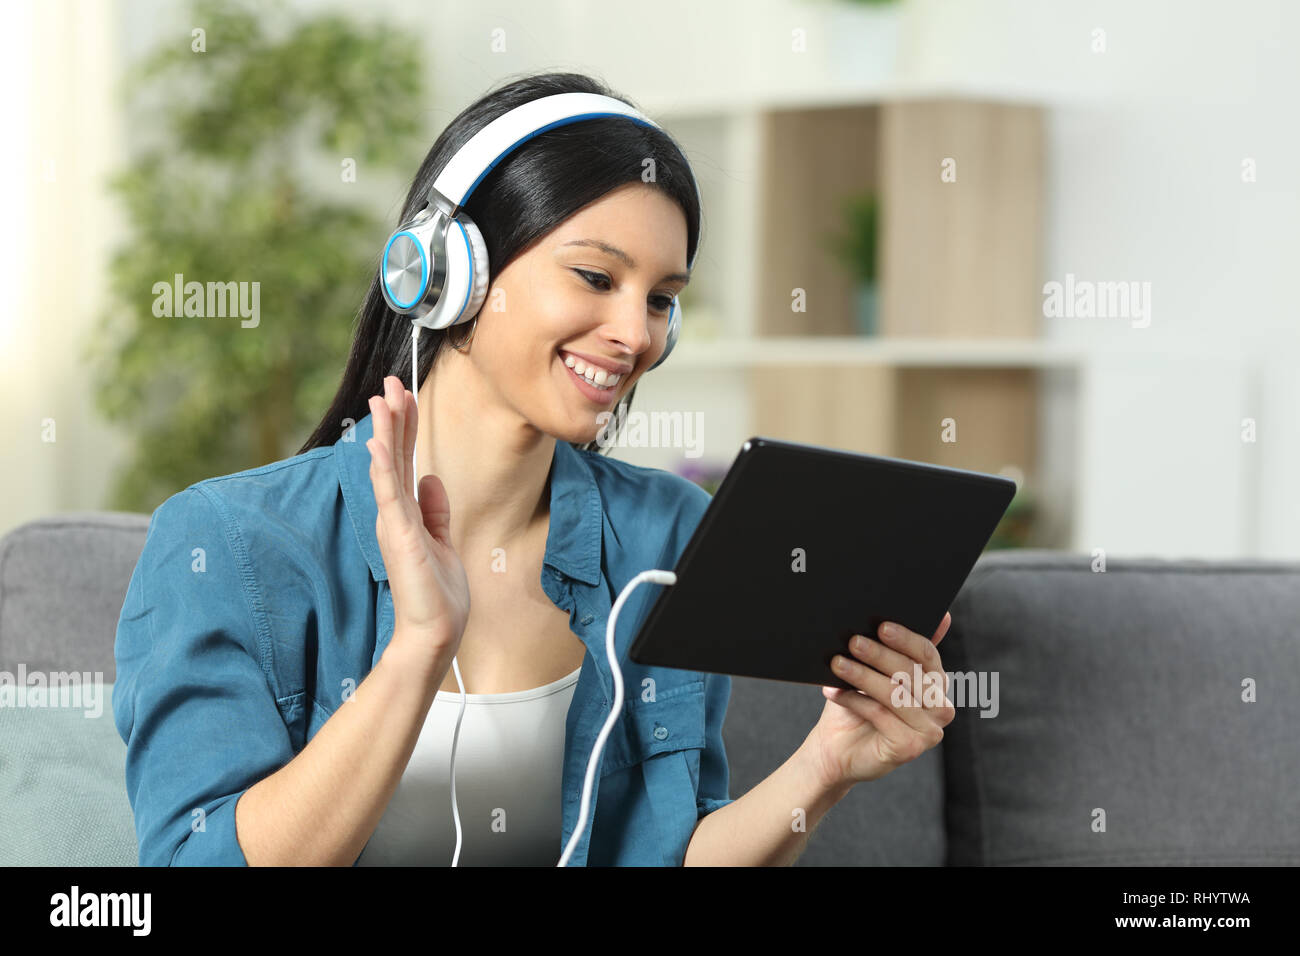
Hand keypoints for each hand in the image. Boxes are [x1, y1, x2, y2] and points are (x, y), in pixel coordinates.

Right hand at [366, 375, 469, 662]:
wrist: (435, 630)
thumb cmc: (438, 594)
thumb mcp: (442, 541)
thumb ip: (435, 509)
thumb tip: (431, 478)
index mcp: (406, 512)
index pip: (404, 459)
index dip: (405, 426)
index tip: (404, 394)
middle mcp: (396, 512)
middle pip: (393, 454)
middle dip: (394, 416)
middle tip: (392, 380)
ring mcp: (394, 522)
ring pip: (388, 466)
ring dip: (386, 431)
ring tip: (383, 398)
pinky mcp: (398, 536)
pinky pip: (389, 494)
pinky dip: (382, 467)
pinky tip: (378, 443)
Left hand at [803, 612, 955, 789]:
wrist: (836, 749)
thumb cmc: (856, 705)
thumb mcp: (875, 671)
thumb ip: (899, 647)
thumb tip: (940, 614)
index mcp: (936, 684)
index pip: (928, 654)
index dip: (905, 638)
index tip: (880, 625)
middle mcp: (941, 708)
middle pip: (911, 672)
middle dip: (879, 654)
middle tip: (852, 641)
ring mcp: (930, 731)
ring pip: (895, 693)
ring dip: (862, 675)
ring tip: (837, 663)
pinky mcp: (912, 747)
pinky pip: (881, 715)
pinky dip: (854, 700)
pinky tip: (833, 691)